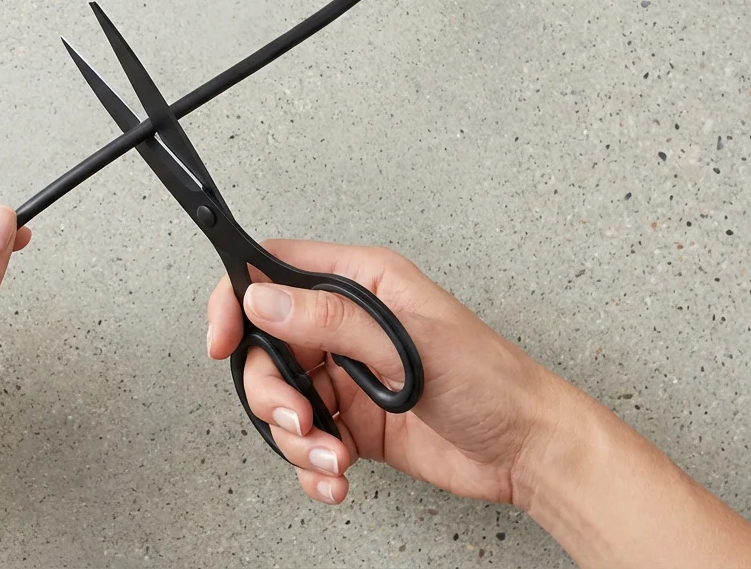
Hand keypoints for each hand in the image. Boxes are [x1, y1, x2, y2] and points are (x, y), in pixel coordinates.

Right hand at [206, 240, 750, 566]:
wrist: (529, 452)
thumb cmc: (491, 382)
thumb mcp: (408, 345)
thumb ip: (331, 320)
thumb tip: (263, 299)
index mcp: (361, 283)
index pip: (271, 271)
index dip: (236, 300)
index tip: (222, 339)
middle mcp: (346, 325)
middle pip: (265, 347)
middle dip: (271, 393)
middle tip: (299, 421)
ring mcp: (345, 375)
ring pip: (281, 400)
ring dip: (296, 439)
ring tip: (332, 460)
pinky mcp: (350, 422)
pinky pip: (305, 440)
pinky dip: (312, 466)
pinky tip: (336, 480)